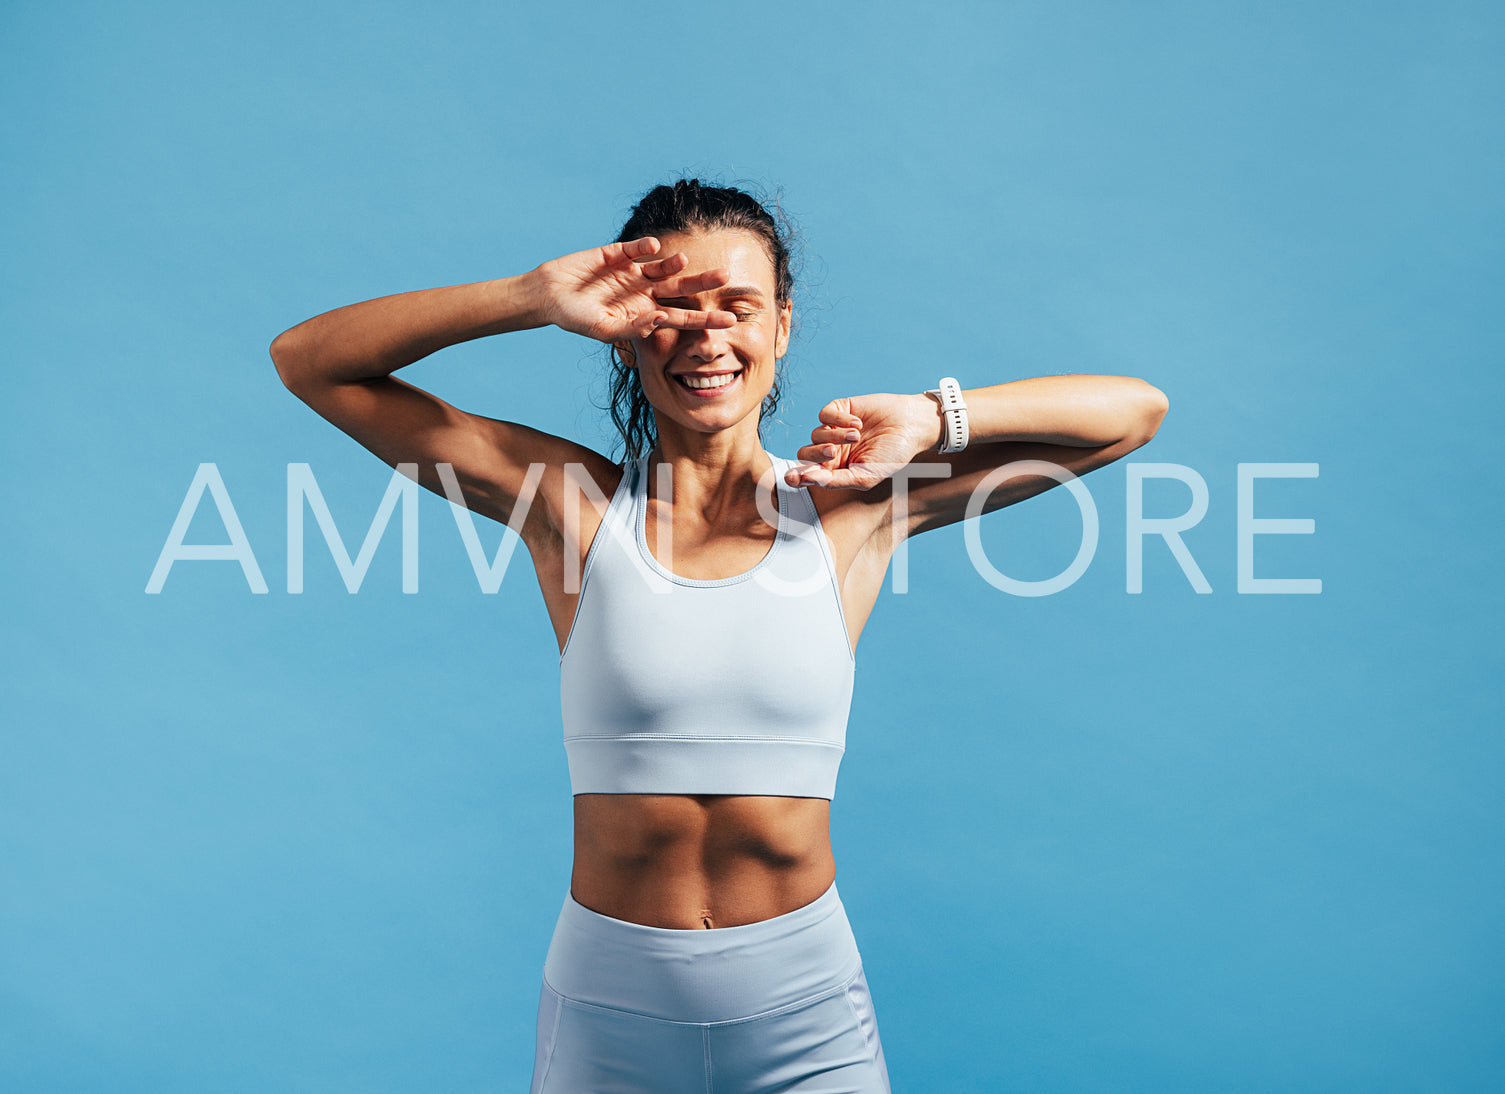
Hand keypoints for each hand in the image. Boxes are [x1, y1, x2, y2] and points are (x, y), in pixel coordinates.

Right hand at [534, 237, 734, 342]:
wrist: (549, 295)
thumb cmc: (576, 319)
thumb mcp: (605, 329)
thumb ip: (633, 327)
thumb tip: (662, 318)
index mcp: (646, 313)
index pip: (683, 316)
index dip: (706, 318)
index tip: (731, 321)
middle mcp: (645, 291)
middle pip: (682, 287)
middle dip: (703, 284)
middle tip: (727, 277)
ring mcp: (633, 271)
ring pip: (663, 266)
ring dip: (675, 263)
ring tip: (684, 261)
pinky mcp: (617, 253)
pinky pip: (636, 248)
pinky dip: (645, 247)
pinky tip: (652, 247)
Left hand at [785, 394, 942, 489]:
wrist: (911, 426)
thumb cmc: (892, 455)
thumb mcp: (865, 476)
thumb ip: (835, 480)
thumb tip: (805, 480)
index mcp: (835, 470)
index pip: (808, 474)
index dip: (796, 476)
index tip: (791, 478)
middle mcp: (831, 450)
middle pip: (805, 454)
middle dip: (815, 455)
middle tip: (832, 453)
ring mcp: (834, 430)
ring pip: (815, 434)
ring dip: (835, 436)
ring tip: (857, 436)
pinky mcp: (839, 410)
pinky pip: (825, 415)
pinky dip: (839, 420)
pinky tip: (857, 423)